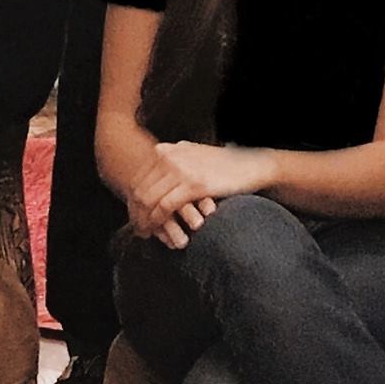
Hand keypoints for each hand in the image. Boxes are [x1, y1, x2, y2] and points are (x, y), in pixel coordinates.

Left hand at [128, 141, 276, 243]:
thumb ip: (175, 163)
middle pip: (140, 188)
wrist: (251, 165)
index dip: (133, 199)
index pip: (139, 177)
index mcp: (167, 150)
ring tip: (145, 234)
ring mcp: (180, 169)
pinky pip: (165, 206)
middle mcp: (169, 156)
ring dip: (144, 219)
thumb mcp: (193, 158)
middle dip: (136, 211)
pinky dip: (158, 221)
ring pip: (149, 198)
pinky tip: (157, 232)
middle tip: (137, 229)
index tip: (134, 216)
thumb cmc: (223, 166)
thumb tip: (156, 177)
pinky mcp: (193, 184)